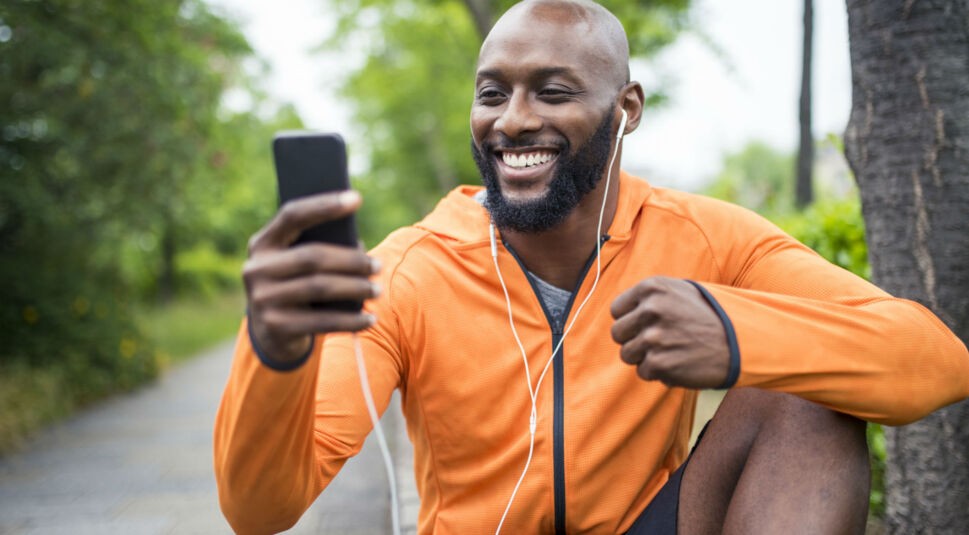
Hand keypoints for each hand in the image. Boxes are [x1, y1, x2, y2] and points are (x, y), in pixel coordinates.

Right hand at [243, 190, 380, 362]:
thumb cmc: (295, 286)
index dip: (324, 206)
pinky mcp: (275, 326)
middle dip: (351, 260)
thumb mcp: (297, 265)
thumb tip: (357, 246)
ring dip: (355, 288)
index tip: (356, 199)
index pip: (292, 215)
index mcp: (262, 244)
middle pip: (312, 256)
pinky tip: (369, 318)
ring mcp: (263, 299)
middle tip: (378, 265)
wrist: (271, 333)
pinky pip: (322, 321)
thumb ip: (319, 249)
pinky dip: (350, 320)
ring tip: (377, 289)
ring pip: (320, 287)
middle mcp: (256, 269)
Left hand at [610, 276, 727, 388]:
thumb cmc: (711, 316)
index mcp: (652, 287)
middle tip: (660, 342)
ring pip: (628, 355)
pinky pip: (643, 372)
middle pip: (618, 334)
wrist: (742, 341)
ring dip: (646, 357)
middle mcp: (650, 309)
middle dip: (635, 340)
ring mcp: (654, 337)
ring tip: (671, 351)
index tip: (647, 325)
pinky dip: (659, 372)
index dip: (631, 320)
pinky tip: (679, 363)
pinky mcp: (659, 363)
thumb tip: (621, 311)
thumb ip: (650, 297)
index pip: (617, 310)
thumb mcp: (682, 291)